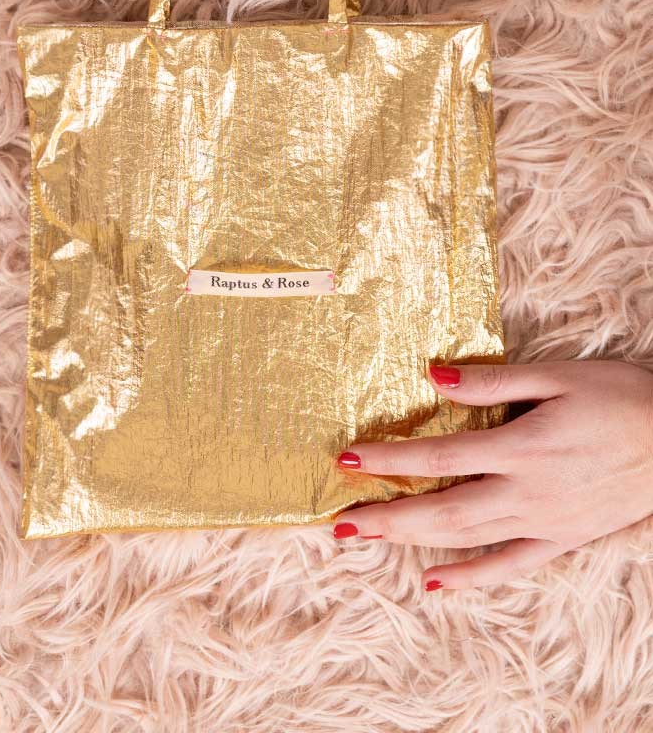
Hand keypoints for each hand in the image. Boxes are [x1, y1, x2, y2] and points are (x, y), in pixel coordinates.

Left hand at [333, 359, 652, 590]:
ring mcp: (544, 521)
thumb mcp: (557, 376)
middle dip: (386, 515)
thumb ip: (493, 381)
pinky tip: (436, 583)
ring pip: (466, 539)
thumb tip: (435, 376)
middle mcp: (527, 492)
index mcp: (522, 447)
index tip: (349, 459)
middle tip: (339, 521)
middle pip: (442, 510)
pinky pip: (510, 565)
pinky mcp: (562, 538)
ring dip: (412, 540)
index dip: (390, 460)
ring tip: (367, 539)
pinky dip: (471, 577)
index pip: (440, 459)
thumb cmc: (618, 397)